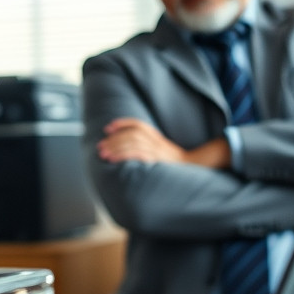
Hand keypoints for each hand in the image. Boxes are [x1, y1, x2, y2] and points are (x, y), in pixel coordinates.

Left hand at [98, 118, 231, 168]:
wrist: (193, 169)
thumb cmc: (174, 164)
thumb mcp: (162, 150)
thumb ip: (148, 145)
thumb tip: (128, 147)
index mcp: (157, 137)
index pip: (138, 124)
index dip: (122, 123)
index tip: (108, 128)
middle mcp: (156, 141)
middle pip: (131, 134)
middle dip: (113, 139)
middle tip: (100, 146)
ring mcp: (157, 151)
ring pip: (132, 143)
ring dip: (115, 148)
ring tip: (102, 154)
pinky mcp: (157, 161)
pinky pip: (137, 154)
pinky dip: (123, 155)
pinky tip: (113, 159)